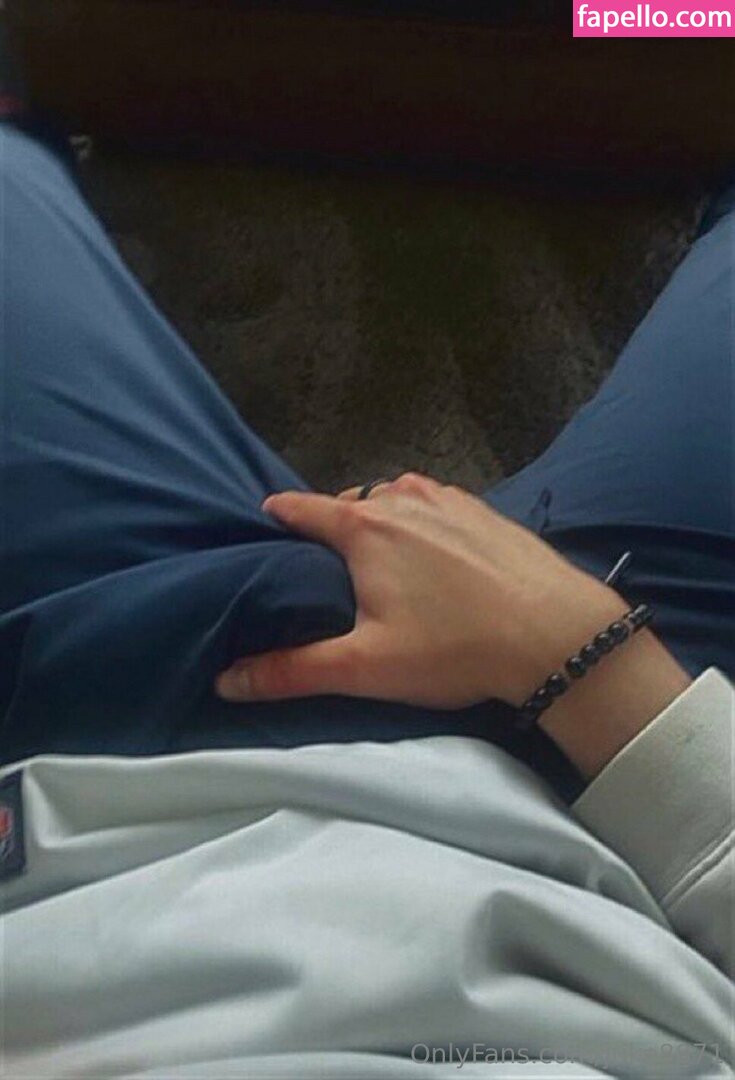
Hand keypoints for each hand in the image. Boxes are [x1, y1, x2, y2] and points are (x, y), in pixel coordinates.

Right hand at [215, 472, 630, 710]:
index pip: (299, 508)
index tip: (263, 530)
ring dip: (379, 523)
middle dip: (330, 528)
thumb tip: (227, 681)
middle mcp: (401, 497)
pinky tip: (435, 559)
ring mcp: (448, 498)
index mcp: (363, 527)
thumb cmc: (456, 648)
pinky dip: (421, 523)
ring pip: (393, 500)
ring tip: (380, 566)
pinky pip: (434, 505)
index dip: (276, 518)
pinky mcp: (485, 509)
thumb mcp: (366, 667)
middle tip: (325, 569)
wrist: (558, 635)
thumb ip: (291, 671)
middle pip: (347, 503)